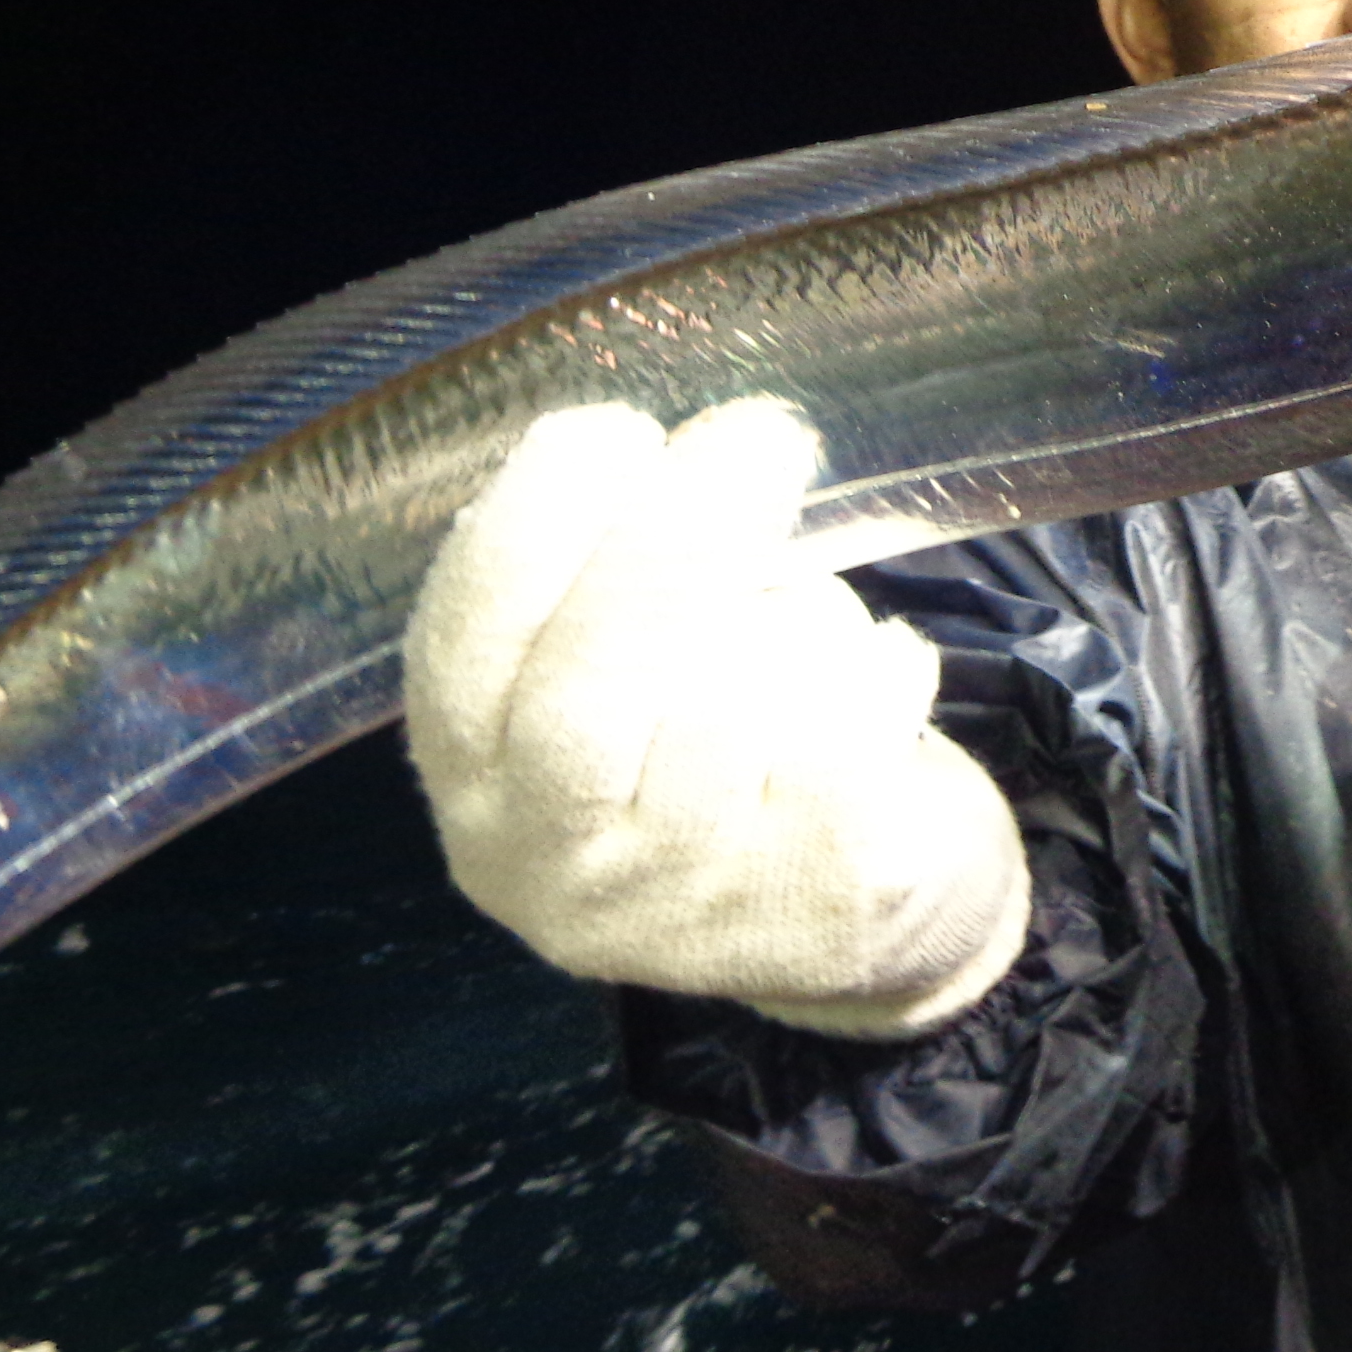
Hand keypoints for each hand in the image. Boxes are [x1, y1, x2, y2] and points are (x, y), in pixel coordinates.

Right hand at [402, 397, 1027, 1036]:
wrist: (862, 922)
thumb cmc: (728, 749)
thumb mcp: (621, 680)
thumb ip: (599, 585)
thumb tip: (647, 456)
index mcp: (479, 782)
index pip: (463, 647)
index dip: (533, 524)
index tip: (618, 430)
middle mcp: (553, 865)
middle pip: (590, 687)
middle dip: (676, 539)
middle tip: (761, 435)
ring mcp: (680, 909)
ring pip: (731, 710)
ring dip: (798, 616)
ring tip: (819, 614)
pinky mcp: (810, 912)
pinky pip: (844, 744)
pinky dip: (880, 669)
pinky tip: (889, 667)